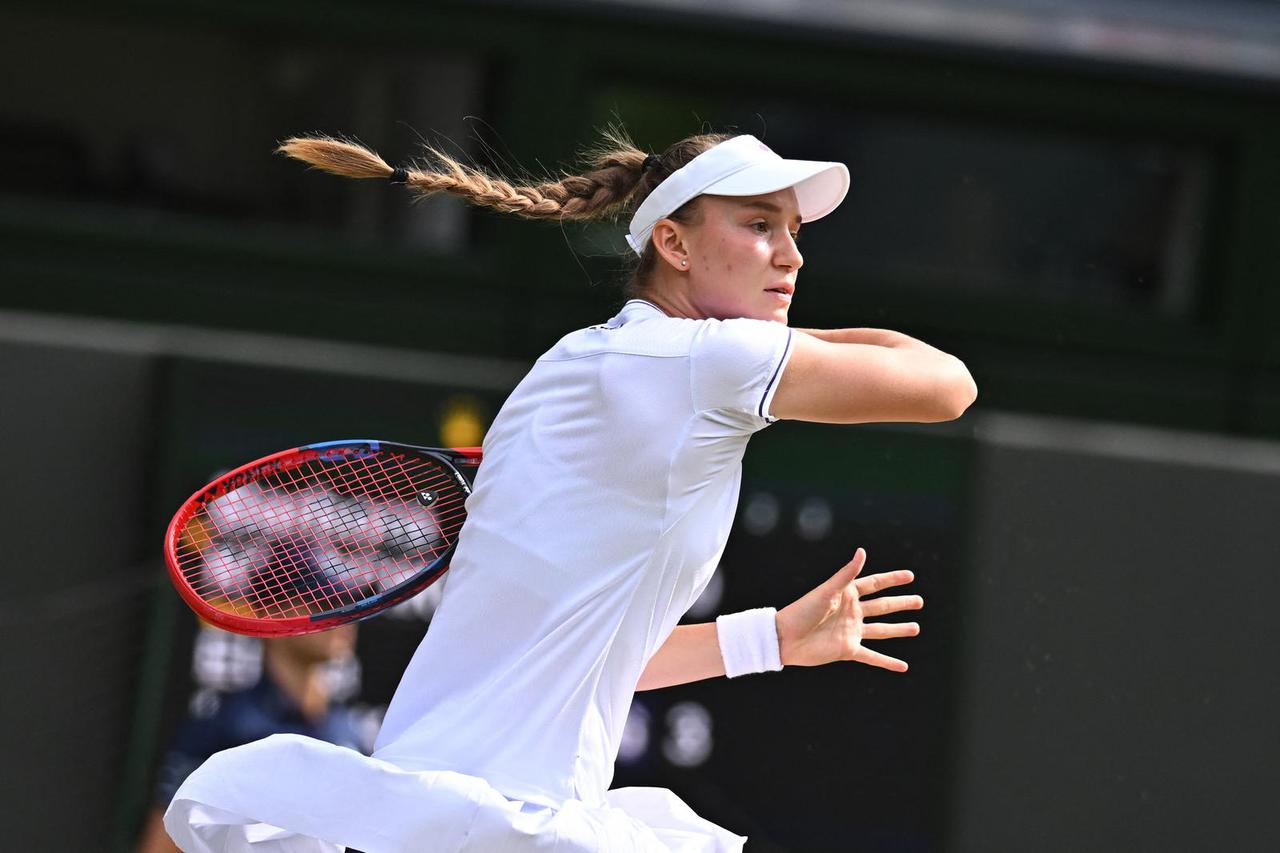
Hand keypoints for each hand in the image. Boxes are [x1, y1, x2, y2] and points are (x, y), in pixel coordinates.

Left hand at [775, 548, 921, 671]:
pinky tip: (902, 666)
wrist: (785, 638)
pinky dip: (887, 662)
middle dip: (901, 603)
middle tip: (919, 601)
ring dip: (898, 629)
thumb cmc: (802, 610)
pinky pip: (872, 656)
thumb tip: (862, 551)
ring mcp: (851, 631)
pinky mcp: (848, 650)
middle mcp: (852, 612)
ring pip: (881, 630)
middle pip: (882, 607)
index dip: (892, 580)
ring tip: (916, 628)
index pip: (875, 584)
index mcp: (847, 594)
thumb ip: (846, 574)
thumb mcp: (826, 591)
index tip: (910, 576)